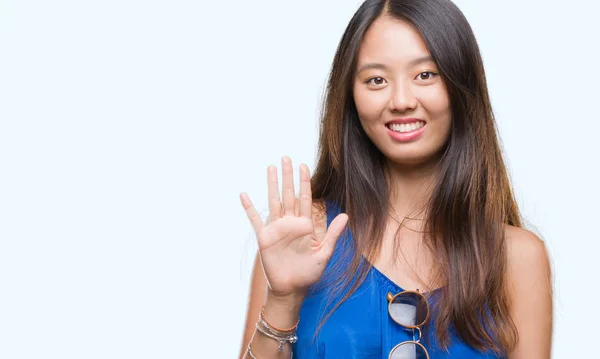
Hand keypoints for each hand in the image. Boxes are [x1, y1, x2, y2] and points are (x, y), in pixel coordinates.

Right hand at [240, 156, 348, 300]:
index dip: (304, 182)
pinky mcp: (264, 237)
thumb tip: (345, 215)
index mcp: (304, 225)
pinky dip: (249, 208)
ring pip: (273, 201)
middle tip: (286, 158)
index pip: (304, 199)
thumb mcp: (324, 253)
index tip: (304, 166)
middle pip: (288, 194)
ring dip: (272, 184)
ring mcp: (276, 228)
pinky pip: (255, 220)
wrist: (291, 288)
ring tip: (270, 168)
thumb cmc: (309, 272)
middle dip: (288, 176)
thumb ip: (333, 234)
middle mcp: (289, 223)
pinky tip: (244, 195)